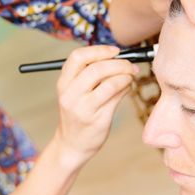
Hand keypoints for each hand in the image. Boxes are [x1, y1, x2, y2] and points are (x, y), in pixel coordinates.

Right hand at [52, 45, 137, 169]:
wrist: (72, 145)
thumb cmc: (77, 115)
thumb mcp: (74, 93)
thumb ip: (88, 75)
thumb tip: (116, 57)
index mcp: (63, 84)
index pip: (78, 57)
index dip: (99, 50)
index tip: (115, 51)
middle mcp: (70, 95)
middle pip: (96, 68)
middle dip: (119, 63)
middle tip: (130, 65)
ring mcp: (83, 108)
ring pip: (110, 83)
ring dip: (125, 76)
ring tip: (131, 76)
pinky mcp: (97, 120)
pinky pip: (117, 98)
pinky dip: (126, 88)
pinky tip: (127, 88)